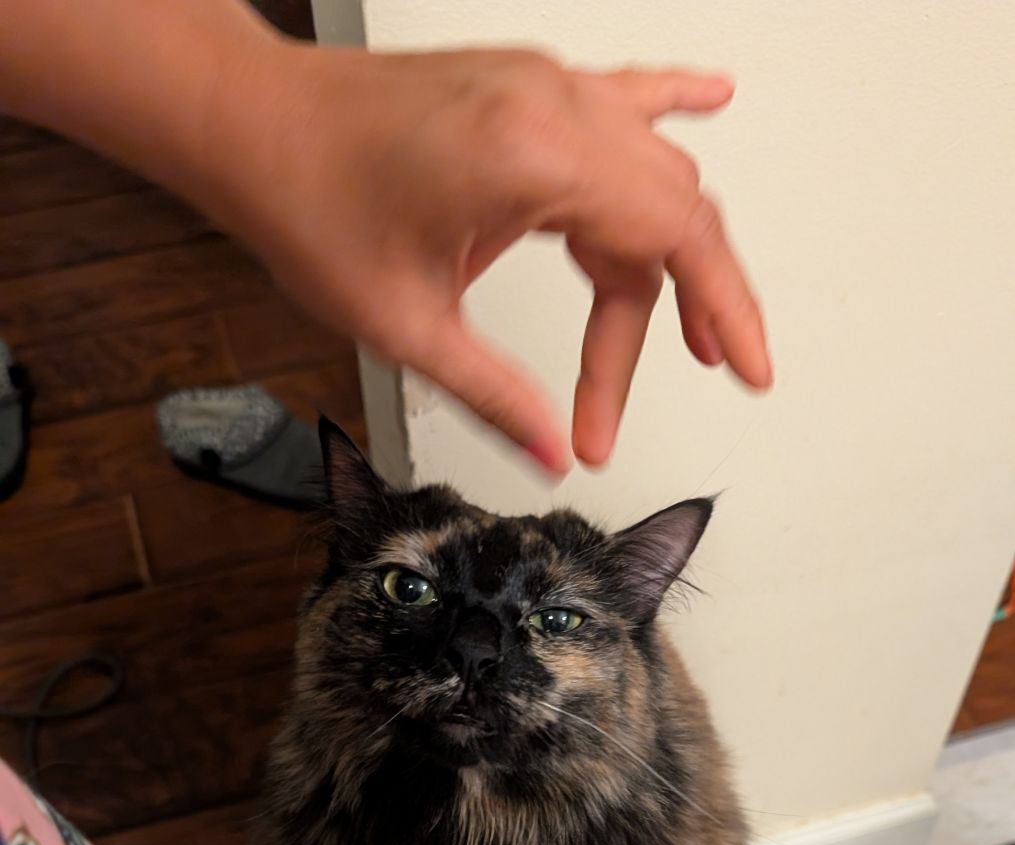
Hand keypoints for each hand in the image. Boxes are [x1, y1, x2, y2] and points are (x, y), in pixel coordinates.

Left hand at [213, 44, 770, 472]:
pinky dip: (673, 108)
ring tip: (694, 330)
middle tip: (710, 375)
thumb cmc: (306, 200)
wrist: (249, 124)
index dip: (726, 310)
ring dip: (676, 250)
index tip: (745, 372)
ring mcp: (543, 88)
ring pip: (651, 172)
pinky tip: (717, 98)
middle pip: (671, 212)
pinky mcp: (523, 90)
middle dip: (696, 306)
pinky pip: (624, 97)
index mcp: (535, 159)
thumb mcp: (406, 325)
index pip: (673, 238)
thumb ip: (493, 394)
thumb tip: (547, 453)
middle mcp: (553, 108)